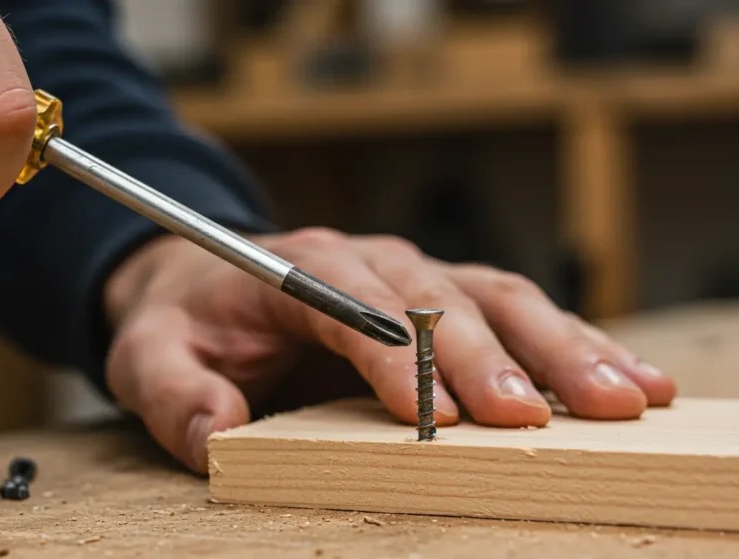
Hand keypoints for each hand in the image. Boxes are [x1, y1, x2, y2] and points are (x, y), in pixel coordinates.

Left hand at [104, 228, 676, 472]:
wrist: (199, 278)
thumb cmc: (184, 319)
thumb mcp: (149, 356)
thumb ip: (173, 394)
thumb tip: (217, 434)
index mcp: (299, 271)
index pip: (355, 307)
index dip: (395, 358)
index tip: (432, 413)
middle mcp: (366, 262)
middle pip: (440, 298)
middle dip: (492, 357)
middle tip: (536, 415)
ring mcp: (408, 275)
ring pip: (495, 297)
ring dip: (556, 345)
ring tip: (618, 394)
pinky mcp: (437, 297)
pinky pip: (508, 309)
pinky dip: (565, 339)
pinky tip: (618, 373)